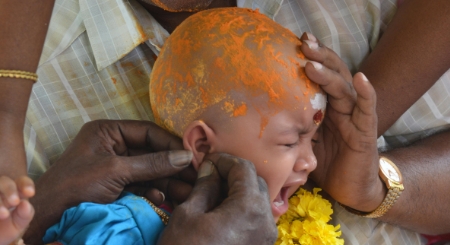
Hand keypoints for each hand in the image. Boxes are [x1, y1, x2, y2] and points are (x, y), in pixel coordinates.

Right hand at [0, 175, 34, 244]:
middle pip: (5, 181)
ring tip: (4, 215)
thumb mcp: (18, 224)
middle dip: (10, 190)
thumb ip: (25, 214)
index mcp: (16, 192)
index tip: (30, 193)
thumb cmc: (6, 228)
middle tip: (15, 202)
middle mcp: (1, 190)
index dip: (26, 185)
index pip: (22, 182)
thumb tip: (26, 204)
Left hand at [23, 120, 192, 243]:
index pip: (148, 132)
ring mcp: (116, 167)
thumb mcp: (116, 171)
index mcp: (108, 131)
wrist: (50, 216)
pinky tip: (162, 200)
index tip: (192, 154)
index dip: (171, 143)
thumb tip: (186, 156)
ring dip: (167, 182)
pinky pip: (141, 185)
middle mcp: (113, 145)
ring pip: (149, 171)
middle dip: (172, 166)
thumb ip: (152, 164)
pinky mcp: (117, 186)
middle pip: (151, 152)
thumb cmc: (76, 185)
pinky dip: (153, 192)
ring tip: (187, 192)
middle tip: (195, 176)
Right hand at [158, 153, 276, 244]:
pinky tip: (221, 211)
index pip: (244, 169)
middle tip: (210, 175)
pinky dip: (242, 208)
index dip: (224, 160)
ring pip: (258, 200)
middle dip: (234, 174)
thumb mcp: (189, 214)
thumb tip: (210, 168)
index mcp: (250, 207)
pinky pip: (257, 218)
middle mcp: (266, 221)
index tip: (206, 162)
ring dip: (239, 190)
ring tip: (213, 193)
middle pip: (256, 182)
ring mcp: (267, 237)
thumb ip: (205, 186)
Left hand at [299, 33, 382, 211]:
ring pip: (344, 88)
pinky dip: (366, 93)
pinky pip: (367, 109)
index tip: (295, 42)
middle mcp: (341, 106)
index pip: (320, 76)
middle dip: (319, 57)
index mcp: (327, 106)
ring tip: (312, 63)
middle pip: (332, 74)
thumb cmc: (326, 163)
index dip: (312, 58)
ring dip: (330, 73)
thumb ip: (292, 126)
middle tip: (303, 42)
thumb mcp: (303, 141)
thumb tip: (263, 116)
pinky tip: (361, 78)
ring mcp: (354, 116)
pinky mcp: (365, 131)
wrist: (349, 189)